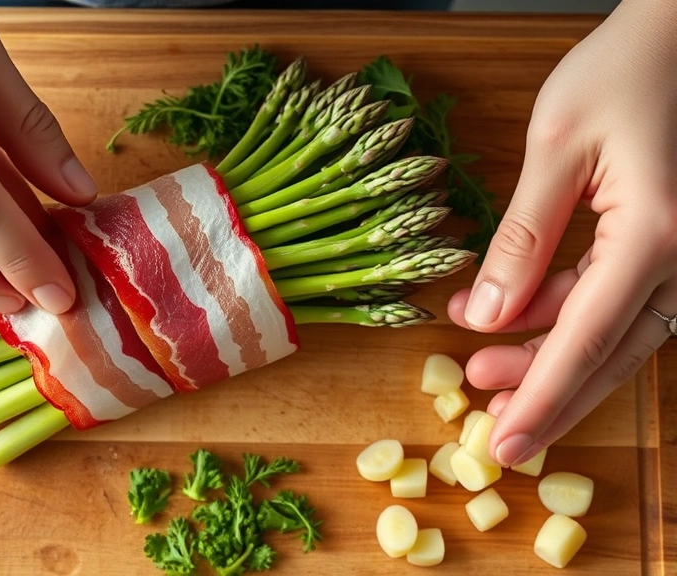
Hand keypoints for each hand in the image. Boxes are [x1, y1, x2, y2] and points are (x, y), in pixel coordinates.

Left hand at [447, 0, 676, 466]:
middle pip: (609, 355)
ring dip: (549, 360)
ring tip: (482, 372)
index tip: (504, 445)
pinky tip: (512, 318)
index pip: (587, 339)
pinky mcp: (667, 245)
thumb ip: (521, 238)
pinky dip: (565, 318)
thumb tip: (483, 317)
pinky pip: (618, 301)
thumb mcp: (556, 146)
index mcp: (656, 234)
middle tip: (487, 425)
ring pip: (614, 335)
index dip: (542, 399)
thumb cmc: (623, 72)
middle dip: (545, 397)